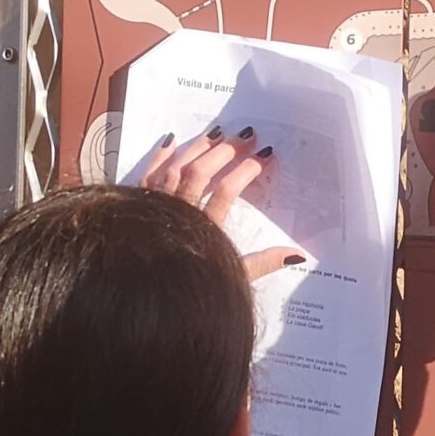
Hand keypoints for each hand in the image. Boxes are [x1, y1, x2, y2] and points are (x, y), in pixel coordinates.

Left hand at [134, 129, 303, 280]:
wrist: (145, 301)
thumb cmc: (191, 293)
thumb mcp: (232, 279)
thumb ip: (263, 263)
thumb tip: (296, 254)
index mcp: (205, 230)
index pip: (227, 190)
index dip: (247, 169)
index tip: (265, 155)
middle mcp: (179, 214)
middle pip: (201, 173)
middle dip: (225, 151)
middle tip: (246, 136)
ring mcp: (156, 208)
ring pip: (175, 168)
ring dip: (197, 148)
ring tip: (218, 134)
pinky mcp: (138, 206)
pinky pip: (147, 175)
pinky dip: (159, 157)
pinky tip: (172, 141)